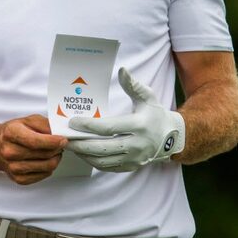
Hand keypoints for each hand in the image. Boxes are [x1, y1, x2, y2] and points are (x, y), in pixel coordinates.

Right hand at [0, 115, 66, 184]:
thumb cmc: (12, 132)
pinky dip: (49, 168)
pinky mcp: (18, 179)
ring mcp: (13, 167)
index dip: (53, 142)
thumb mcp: (27, 121)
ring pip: (47, 167)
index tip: (63, 140)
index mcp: (11, 133)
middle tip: (59, 144)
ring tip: (53, 152)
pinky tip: (44, 160)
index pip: (35, 141)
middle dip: (57, 149)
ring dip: (55, 159)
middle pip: (44, 154)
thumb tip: (60, 132)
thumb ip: (44, 124)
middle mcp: (9, 152)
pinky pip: (44, 175)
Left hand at [66, 68, 184, 171]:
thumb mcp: (148, 97)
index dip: (88, 125)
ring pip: (103, 160)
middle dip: (81, 144)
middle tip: (65, 138)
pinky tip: (83, 153)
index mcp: (139, 126)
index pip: (108, 128)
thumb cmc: (155, 114)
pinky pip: (108, 167)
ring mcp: (134, 158)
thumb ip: (133, 85)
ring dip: (84, 154)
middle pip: (102, 148)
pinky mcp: (131, 166)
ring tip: (70, 146)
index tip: (73, 122)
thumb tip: (122, 70)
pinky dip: (93, 161)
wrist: (172, 138)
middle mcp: (137, 145)